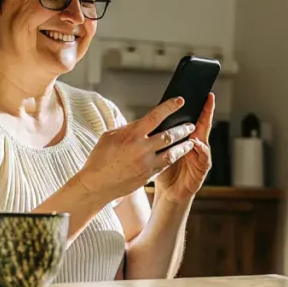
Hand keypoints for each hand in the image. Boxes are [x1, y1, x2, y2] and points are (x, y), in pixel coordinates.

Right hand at [74, 97, 196, 201]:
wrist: (97, 185)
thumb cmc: (100, 158)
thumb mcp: (109, 136)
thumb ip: (128, 128)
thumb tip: (141, 123)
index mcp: (131, 135)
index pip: (155, 117)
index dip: (169, 107)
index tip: (180, 101)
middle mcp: (141, 149)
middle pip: (168, 136)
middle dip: (182, 129)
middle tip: (190, 125)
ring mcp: (146, 164)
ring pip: (172, 153)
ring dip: (183, 146)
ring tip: (190, 141)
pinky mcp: (148, 176)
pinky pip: (165, 165)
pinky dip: (172, 159)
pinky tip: (177, 155)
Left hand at [155, 93, 214, 202]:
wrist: (168, 193)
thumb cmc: (163, 170)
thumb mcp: (158, 149)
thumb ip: (158, 136)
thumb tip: (150, 117)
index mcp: (185, 138)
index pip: (191, 118)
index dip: (196, 106)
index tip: (200, 92)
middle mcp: (195, 144)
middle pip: (202, 124)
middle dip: (206, 111)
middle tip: (208, 97)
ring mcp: (200, 156)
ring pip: (204, 138)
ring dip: (203, 128)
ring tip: (201, 117)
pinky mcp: (202, 168)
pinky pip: (204, 157)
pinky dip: (201, 150)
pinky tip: (196, 143)